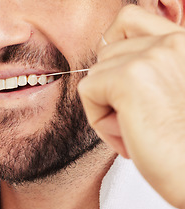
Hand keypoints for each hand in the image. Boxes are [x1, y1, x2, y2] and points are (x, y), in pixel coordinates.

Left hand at [78, 5, 184, 208]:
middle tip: (134, 119)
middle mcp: (174, 41)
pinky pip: (88, 90)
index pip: (130, 18)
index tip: (119, 79)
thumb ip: (151, 69)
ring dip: (106, 104)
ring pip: (96, 72)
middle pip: (107, 51)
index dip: (115, 45)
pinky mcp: (129, 78)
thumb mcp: (174, 92)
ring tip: (133, 130)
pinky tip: (126, 136)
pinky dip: (98, 117)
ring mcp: (152, 56)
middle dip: (112, 87)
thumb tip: (108, 65)